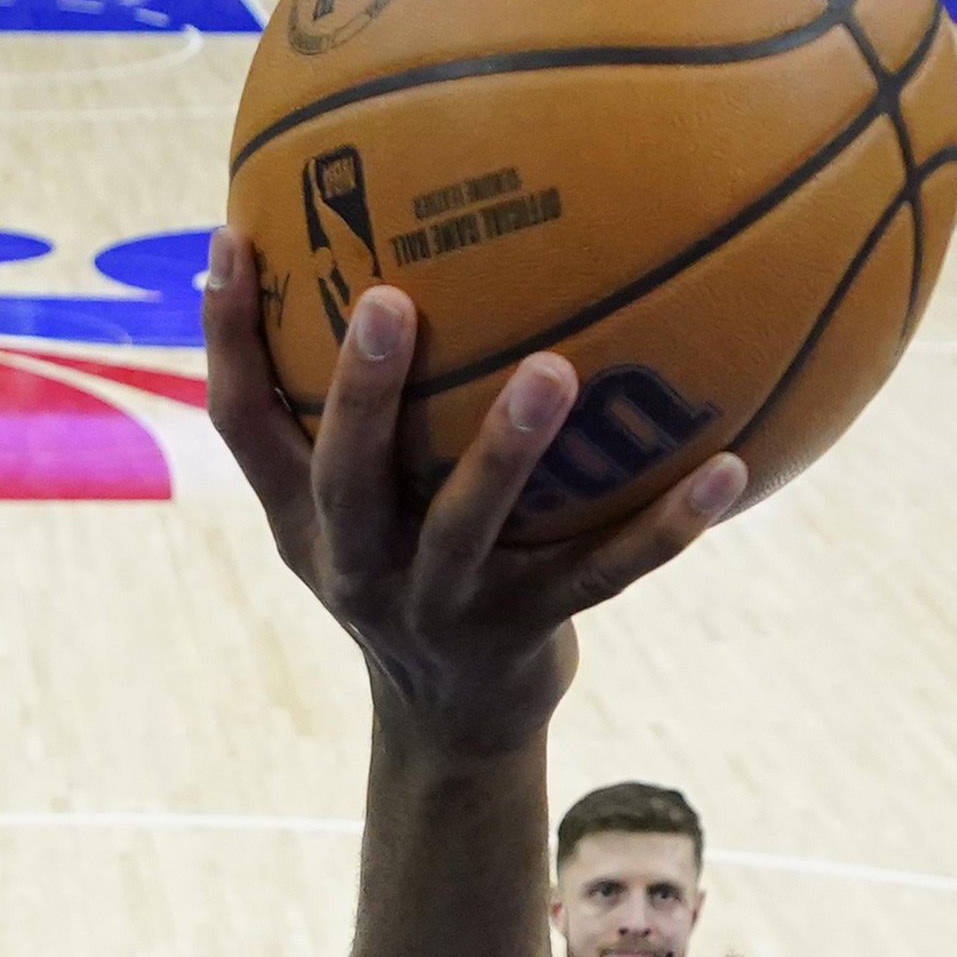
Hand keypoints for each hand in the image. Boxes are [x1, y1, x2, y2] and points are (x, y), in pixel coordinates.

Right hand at [202, 234, 740, 741]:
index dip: (228, 338)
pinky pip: (603, 571)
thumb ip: (358, 410)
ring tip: (555, 370)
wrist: (454, 723)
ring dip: (508, 449)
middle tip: (389, 299)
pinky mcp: (527, 632)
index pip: (244, 426)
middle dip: (362, 392)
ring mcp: (443, 605)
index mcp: (308, 521)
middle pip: (345, 476)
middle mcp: (361, 564)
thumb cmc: (411, 569)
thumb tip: (386, 247)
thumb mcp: (360, 508)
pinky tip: (729, 469)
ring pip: (468, 526)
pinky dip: (666, 526)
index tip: (234, 233)